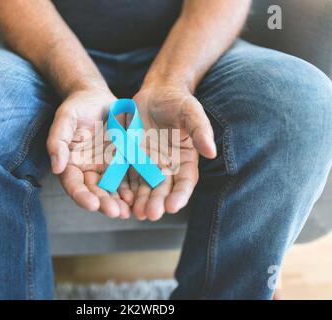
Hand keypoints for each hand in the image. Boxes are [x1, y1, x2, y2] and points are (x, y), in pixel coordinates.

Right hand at [47, 88, 132, 218]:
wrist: (99, 98)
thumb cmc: (78, 106)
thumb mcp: (66, 118)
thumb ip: (58, 140)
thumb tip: (56, 167)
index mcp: (70, 164)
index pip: (73, 185)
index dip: (82, 196)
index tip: (92, 204)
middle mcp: (88, 171)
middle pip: (94, 192)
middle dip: (104, 204)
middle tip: (116, 212)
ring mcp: (106, 169)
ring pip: (111, 191)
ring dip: (119, 203)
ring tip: (128, 211)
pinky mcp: (122, 164)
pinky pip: (127, 180)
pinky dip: (132, 190)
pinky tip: (139, 197)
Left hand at [129, 85, 216, 220]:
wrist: (155, 93)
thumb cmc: (177, 102)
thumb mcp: (191, 112)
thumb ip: (200, 130)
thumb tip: (212, 152)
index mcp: (185, 160)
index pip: (185, 181)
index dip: (180, 194)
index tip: (173, 206)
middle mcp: (167, 166)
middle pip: (163, 189)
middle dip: (157, 202)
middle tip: (151, 214)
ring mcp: (148, 164)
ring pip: (144, 187)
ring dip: (140, 201)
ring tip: (136, 213)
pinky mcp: (131, 159)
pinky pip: (126, 176)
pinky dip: (124, 188)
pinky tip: (120, 198)